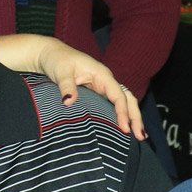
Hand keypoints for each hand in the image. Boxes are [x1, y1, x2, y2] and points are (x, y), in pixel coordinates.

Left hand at [0, 35, 144, 137]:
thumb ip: (66, 86)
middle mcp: (106, 80)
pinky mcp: (98, 92)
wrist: (51, 55)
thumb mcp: (61, 72)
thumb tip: (68, 102)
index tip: (124, 128)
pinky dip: (122, 115)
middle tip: (140, 136)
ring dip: (132, 117)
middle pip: (128, 99)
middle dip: (135, 117)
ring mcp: (103, 86)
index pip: (118, 94)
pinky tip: (124, 128)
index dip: (123, 111)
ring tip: (139, 136)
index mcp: (101, 74)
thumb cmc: (57, 60)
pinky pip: (114, 104)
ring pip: (124, 101)